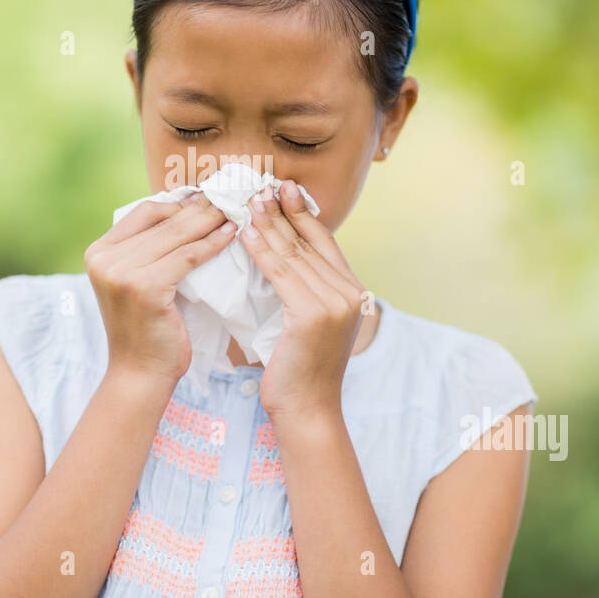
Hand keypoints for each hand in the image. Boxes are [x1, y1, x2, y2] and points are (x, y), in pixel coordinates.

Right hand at [85, 192, 235, 388]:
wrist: (139, 374)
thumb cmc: (146, 330)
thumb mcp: (138, 282)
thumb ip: (150, 250)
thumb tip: (189, 210)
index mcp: (98, 251)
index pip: (144, 211)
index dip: (179, 201)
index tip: (207, 196)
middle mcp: (104, 258)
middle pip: (163, 218)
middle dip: (200, 206)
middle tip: (230, 196)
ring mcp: (121, 272)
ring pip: (178, 234)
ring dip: (211, 220)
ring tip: (235, 211)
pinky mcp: (144, 286)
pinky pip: (189, 256)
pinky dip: (213, 243)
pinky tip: (231, 234)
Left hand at [238, 181, 368, 419]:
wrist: (307, 411)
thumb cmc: (299, 371)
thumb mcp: (307, 323)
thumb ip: (303, 290)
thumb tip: (279, 255)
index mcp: (353, 291)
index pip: (324, 241)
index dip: (302, 213)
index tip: (282, 188)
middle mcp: (351, 292)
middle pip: (309, 241)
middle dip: (281, 211)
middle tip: (259, 186)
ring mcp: (336, 303)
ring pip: (294, 253)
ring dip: (268, 223)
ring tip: (248, 202)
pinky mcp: (314, 314)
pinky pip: (281, 273)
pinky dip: (262, 251)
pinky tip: (246, 234)